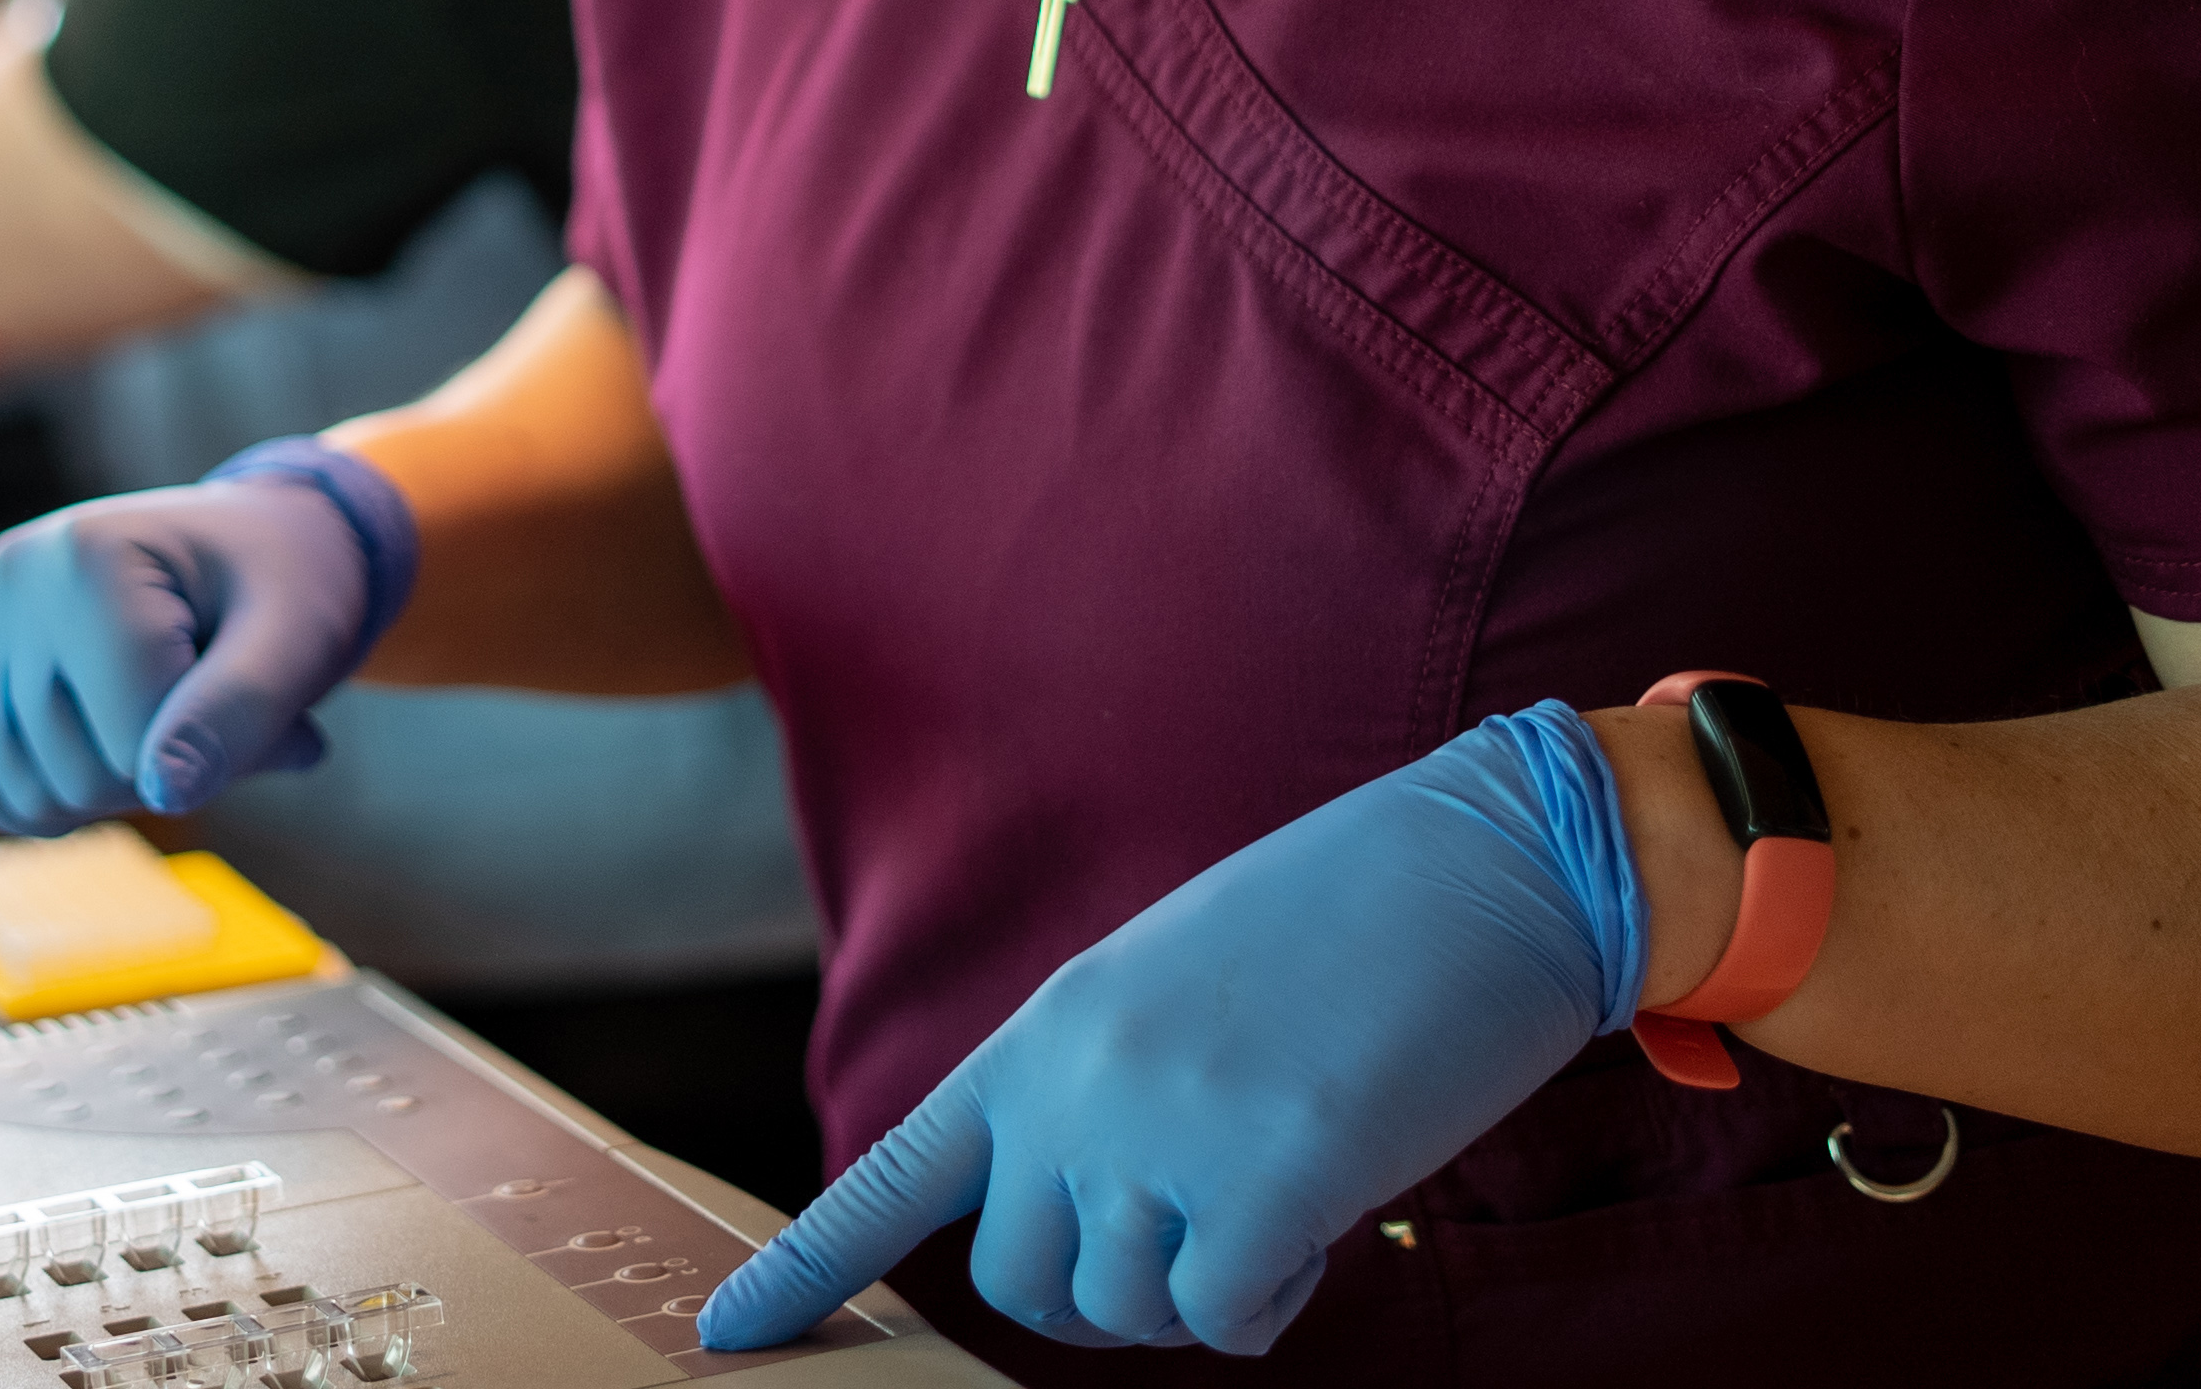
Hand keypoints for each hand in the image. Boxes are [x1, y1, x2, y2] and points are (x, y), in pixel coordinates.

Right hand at [0, 445, 411, 831]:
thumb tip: (166, 794)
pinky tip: (99, 755)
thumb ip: (242, 712)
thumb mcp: (295, 640)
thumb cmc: (281, 591)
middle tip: (213, 706)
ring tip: (160, 713)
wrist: (248, 547)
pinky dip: (43, 800)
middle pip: (76, 776)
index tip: (262, 692)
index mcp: (97, 554)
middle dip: (163, 772)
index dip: (216, 753)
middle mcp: (14, 576)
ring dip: (111, 788)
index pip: (138, 741)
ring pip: (26, 796)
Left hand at [700, 705, 1646, 1357]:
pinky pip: (1226, 1322)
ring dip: (1203, 1286)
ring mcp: (1158, 1138)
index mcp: (1042, 1033)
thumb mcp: (1165, 989)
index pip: (892, 1176)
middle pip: (1020, 1282)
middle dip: (1099, 1292)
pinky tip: (1322, 1207)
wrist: (1473, 864)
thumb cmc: (1337, 924)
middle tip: (1197, 1226)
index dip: (808, 1270)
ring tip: (1275, 1177)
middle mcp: (1073, 1088)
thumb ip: (1096, 1091)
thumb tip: (1083, 1226)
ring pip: (1127, 1313)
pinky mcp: (1260, 1187)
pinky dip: (1274, 1295)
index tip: (728, 1336)